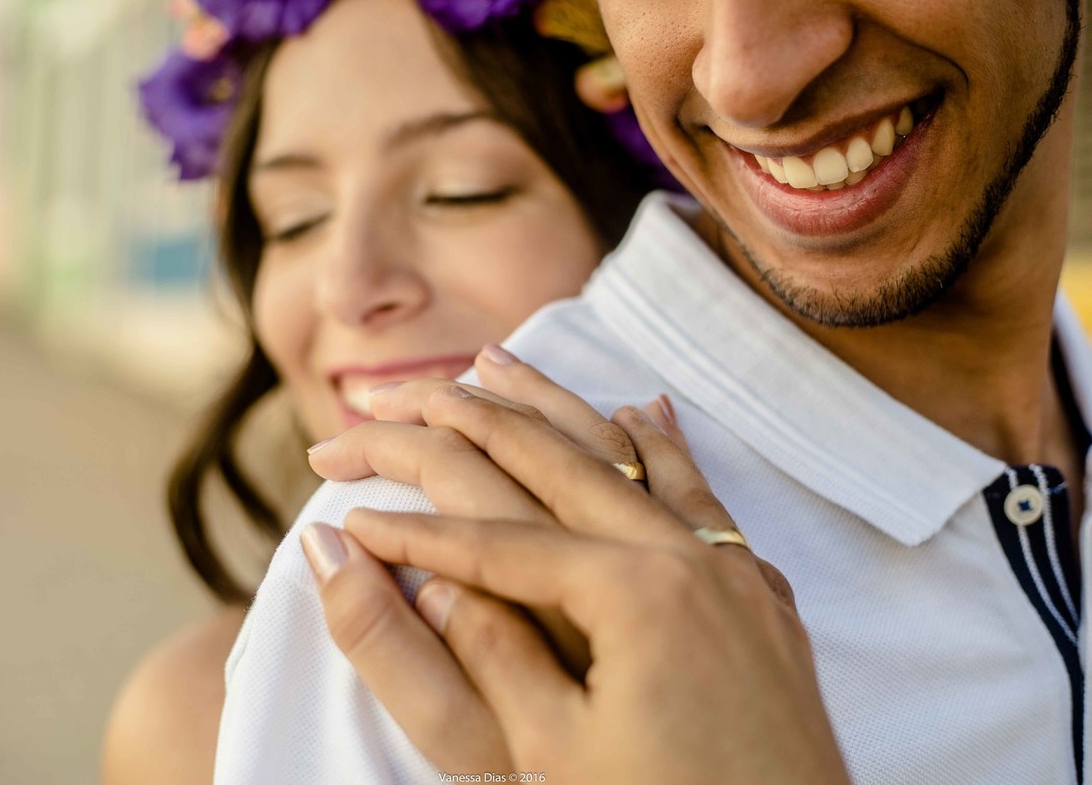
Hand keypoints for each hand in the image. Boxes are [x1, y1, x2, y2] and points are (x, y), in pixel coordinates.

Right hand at [303, 394, 845, 782]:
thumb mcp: (560, 758)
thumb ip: (490, 660)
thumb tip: (427, 585)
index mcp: (634, 595)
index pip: (496, 540)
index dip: (412, 528)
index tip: (346, 506)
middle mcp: (687, 557)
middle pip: (553, 463)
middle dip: (459, 423)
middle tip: (387, 396)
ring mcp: (732, 567)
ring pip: (626, 458)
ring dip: (551, 405)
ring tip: (488, 360)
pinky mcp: (758, 591)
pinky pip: (699, 493)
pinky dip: (658, 446)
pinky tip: (636, 409)